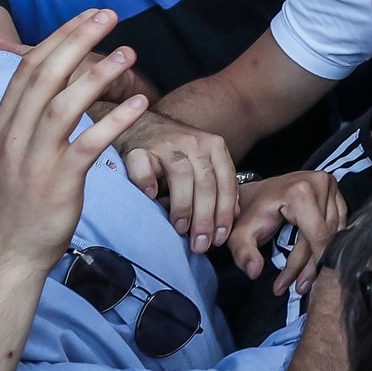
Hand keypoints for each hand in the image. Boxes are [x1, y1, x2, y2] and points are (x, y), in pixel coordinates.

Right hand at [0, 10, 146, 278]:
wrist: (6, 254)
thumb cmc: (18, 199)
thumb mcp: (13, 150)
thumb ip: (29, 115)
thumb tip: (54, 78)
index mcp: (3, 124)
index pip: (29, 67)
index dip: (60, 36)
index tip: (87, 15)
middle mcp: (13, 136)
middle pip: (45, 76)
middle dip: (78, 40)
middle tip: (109, 15)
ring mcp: (33, 160)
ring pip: (63, 105)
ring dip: (97, 75)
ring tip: (129, 52)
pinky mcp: (56, 183)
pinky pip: (87, 145)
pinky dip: (114, 121)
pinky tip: (138, 103)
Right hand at [116, 112, 240, 253]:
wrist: (141, 127)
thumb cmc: (175, 154)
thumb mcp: (203, 164)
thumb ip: (218, 184)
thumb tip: (232, 215)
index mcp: (214, 147)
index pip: (226, 181)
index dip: (224, 212)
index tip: (219, 238)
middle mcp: (194, 142)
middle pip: (205, 182)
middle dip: (205, 217)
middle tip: (200, 244)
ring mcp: (166, 144)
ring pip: (181, 175)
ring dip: (182, 205)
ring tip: (180, 228)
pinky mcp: (139, 149)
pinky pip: (144, 167)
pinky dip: (146, 183)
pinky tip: (149, 197)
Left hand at [232, 168, 346, 293]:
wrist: (255, 192)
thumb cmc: (249, 214)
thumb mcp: (240, 235)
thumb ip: (244, 253)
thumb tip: (255, 271)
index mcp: (300, 193)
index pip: (316, 236)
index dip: (307, 265)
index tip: (290, 286)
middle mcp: (320, 183)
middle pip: (326, 235)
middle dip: (311, 266)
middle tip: (298, 287)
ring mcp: (330, 184)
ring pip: (335, 231)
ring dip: (319, 256)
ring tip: (304, 277)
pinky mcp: (335, 189)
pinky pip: (339, 222)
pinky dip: (328, 241)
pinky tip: (315, 256)